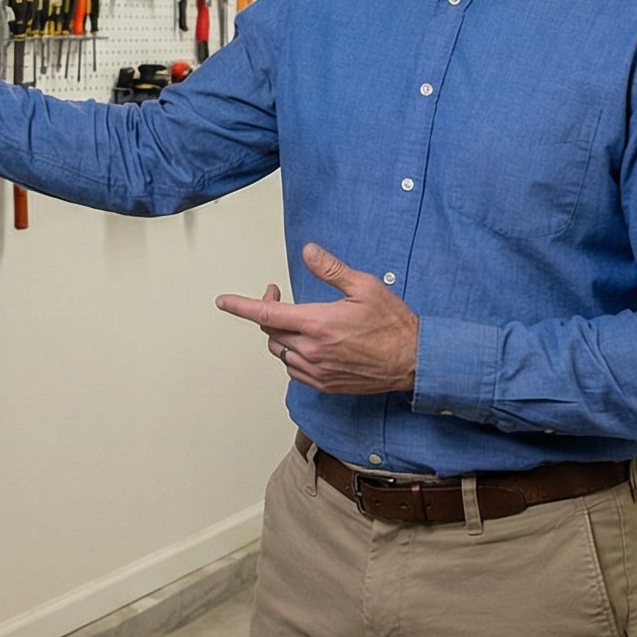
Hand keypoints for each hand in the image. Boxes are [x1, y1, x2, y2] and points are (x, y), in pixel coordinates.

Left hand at [214, 243, 419, 395]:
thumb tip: (308, 252)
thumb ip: (331, 270)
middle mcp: (312, 350)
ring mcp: (317, 371)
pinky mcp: (325, 384)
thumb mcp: (365, 287)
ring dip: (279, 333)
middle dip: (267, 310)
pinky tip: (306, 343)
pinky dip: (291, 354)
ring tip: (295, 319)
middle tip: (278, 293)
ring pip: (279, 351)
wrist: (413, 362)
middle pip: (270, 330)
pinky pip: (293, 369)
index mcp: (318, 323)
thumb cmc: (393, 324)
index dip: (240, 305)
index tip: (223, 301)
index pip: (266, 313)